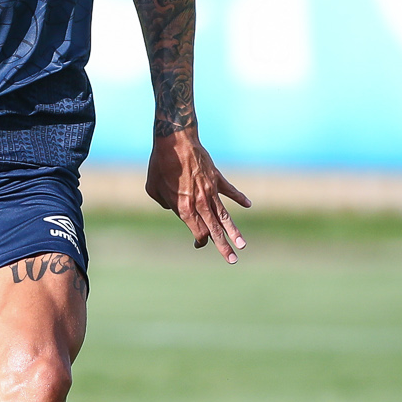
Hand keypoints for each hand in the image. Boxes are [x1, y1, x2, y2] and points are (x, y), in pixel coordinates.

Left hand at [145, 126, 249, 262]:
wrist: (175, 141)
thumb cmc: (160, 165)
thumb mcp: (154, 189)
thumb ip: (165, 203)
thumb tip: (173, 207)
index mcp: (184, 208)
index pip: (198, 232)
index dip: (200, 240)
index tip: (199, 243)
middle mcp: (200, 202)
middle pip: (214, 229)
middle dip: (224, 247)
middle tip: (232, 260)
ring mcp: (210, 190)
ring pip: (224, 215)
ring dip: (234, 231)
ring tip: (243, 244)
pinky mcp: (216, 178)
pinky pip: (229, 190)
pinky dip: (239, 198)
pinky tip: (248, 205)